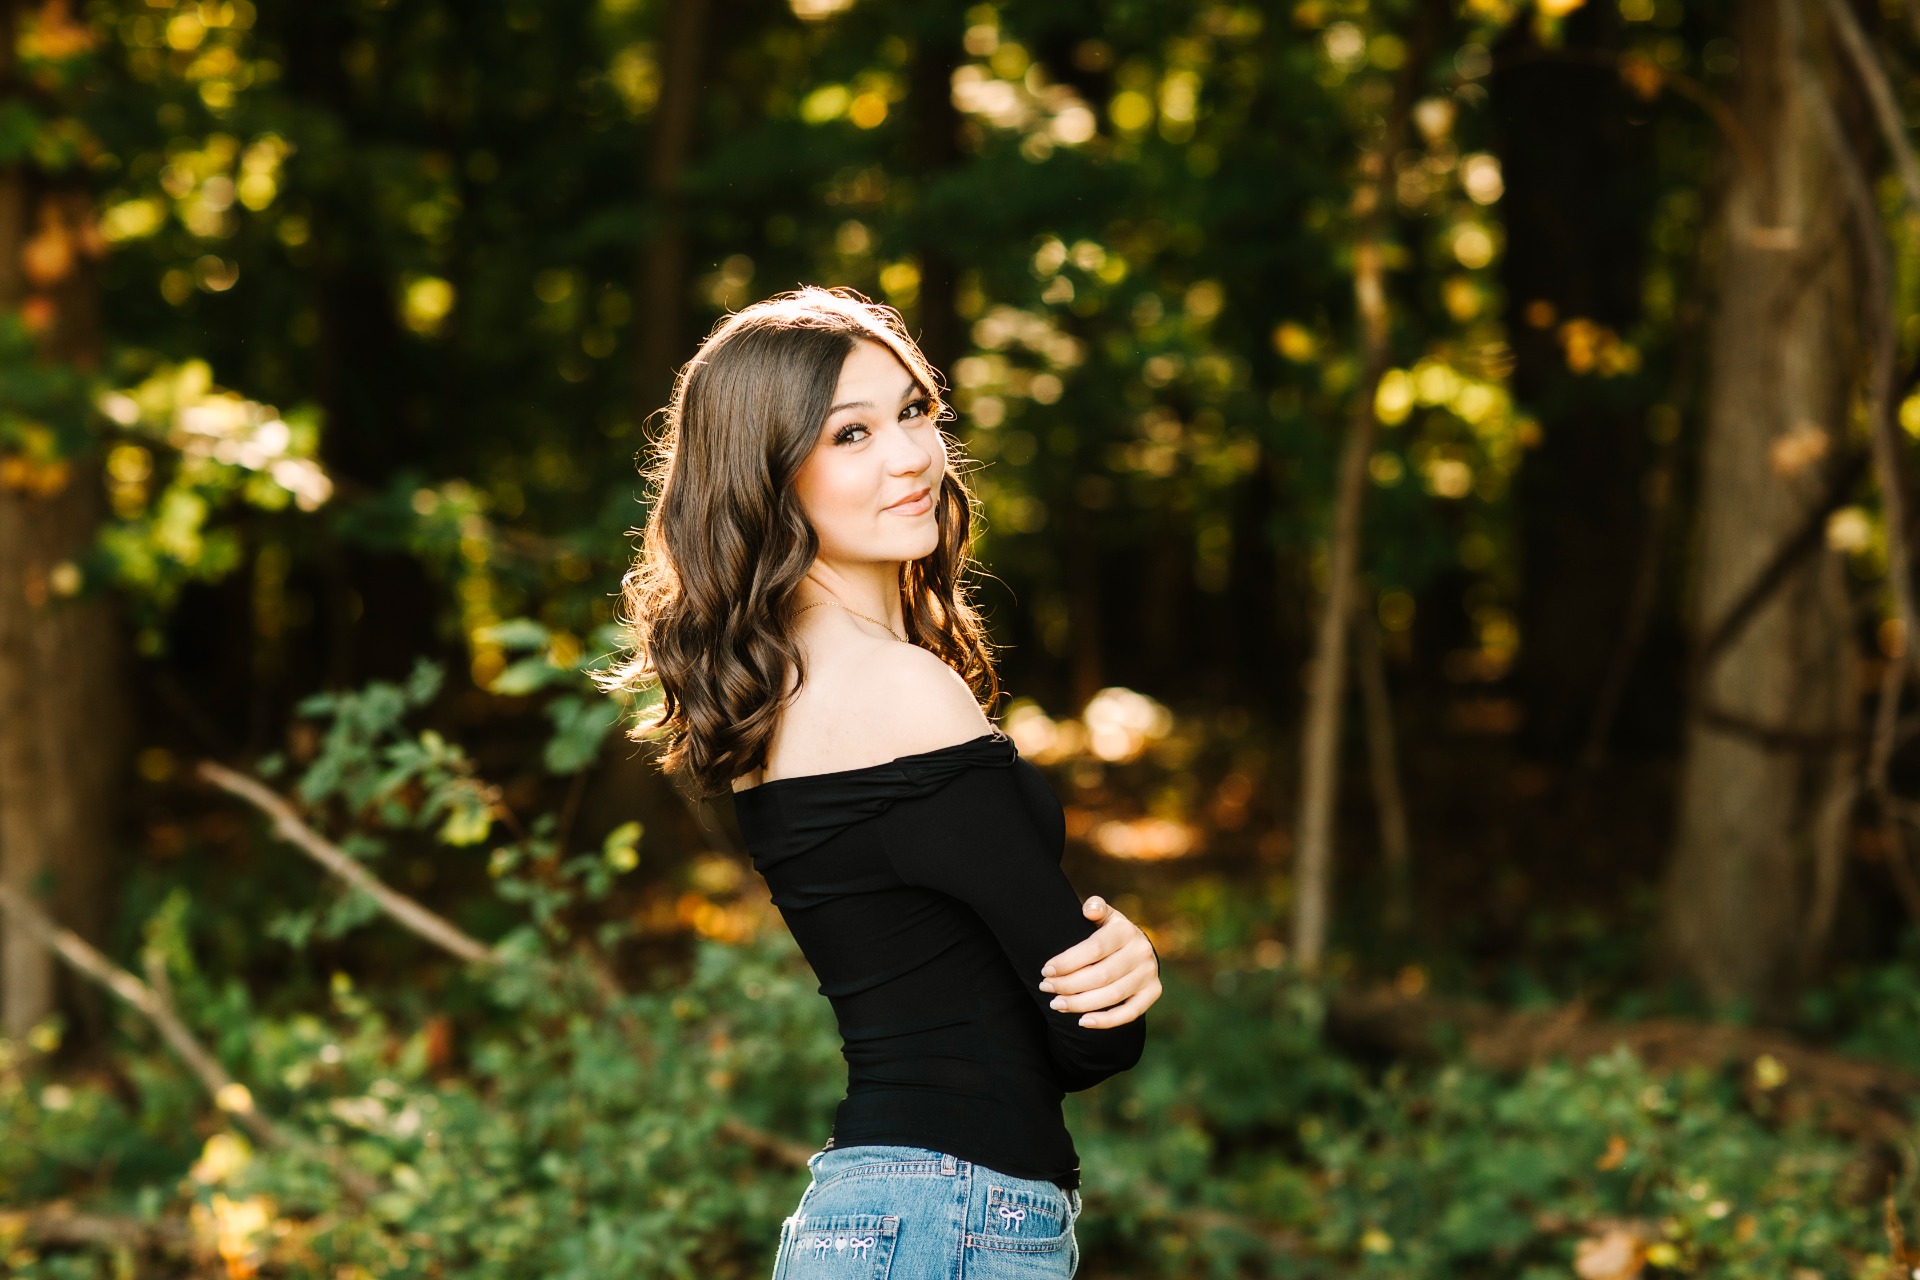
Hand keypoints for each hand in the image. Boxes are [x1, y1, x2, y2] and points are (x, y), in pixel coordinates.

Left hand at [1037, 897, 1161, 1028]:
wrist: (1137, 947)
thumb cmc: (1109, 932)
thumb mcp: (1104, 915)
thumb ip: (1096, 908)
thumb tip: (1090, 910)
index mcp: (1125, 930)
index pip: (1094, 949)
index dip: (1068, 962)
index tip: (1045, 970)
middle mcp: (1141, 951)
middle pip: (1101, 975)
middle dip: (1069, 984)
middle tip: (1046, 988)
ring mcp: (1149, 973)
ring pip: (1112, 995)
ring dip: (1081, 1003)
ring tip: (1057, 1004)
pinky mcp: (1153, 992)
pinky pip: (1129, 1012)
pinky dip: (1106, 1021)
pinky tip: (1082, 1021)